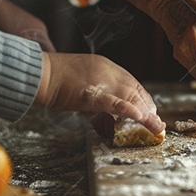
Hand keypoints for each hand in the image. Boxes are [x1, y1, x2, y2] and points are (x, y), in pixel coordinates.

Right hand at [36, 52, 163, 132]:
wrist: (38, 74)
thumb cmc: (55, 83)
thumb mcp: (81, 92)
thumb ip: (97, 109)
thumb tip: (108, 128)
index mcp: (105, 67)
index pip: (132, 83)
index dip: (144, 99)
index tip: (151, 112)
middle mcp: (107, 71)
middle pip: (135, 90)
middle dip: (148, 108)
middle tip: (157, 124)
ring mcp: (100, 81)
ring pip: (130, 97)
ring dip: (145, 113)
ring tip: (155, 127)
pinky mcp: (91, 94)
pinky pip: (115, 103)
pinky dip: (129, 110)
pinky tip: (141, 117)